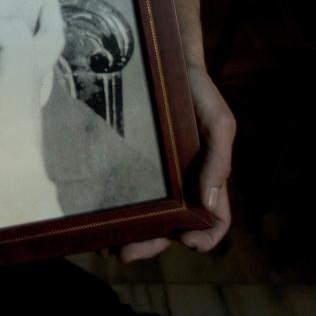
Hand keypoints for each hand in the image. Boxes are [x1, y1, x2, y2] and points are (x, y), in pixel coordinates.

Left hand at [0, 0, 65, 191]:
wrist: (1, 167)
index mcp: (17, 86)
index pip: (25, 50)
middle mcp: (27, 73)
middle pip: (48, 33)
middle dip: (41, 13)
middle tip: (24, 4)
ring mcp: (26, 65)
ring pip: (15, 25)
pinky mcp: (20, 60)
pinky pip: (2, 28)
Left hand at [114, 67, 234, 261]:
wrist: (167, 62)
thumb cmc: (200, 94)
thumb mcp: (219, 123)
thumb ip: (218, 161)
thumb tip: (210, 203)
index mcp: (208, 179)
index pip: (215, 221)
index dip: (204, 236)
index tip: (185, 239)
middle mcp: (183, 184)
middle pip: (171, 228)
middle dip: (151, 245)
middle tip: (126, 253)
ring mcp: (158, 177)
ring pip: (146, 219)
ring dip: (128, 237)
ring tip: (106, 247)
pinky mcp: (132, 164)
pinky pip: (125, 195)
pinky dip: (115, 214)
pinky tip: (96, 221)